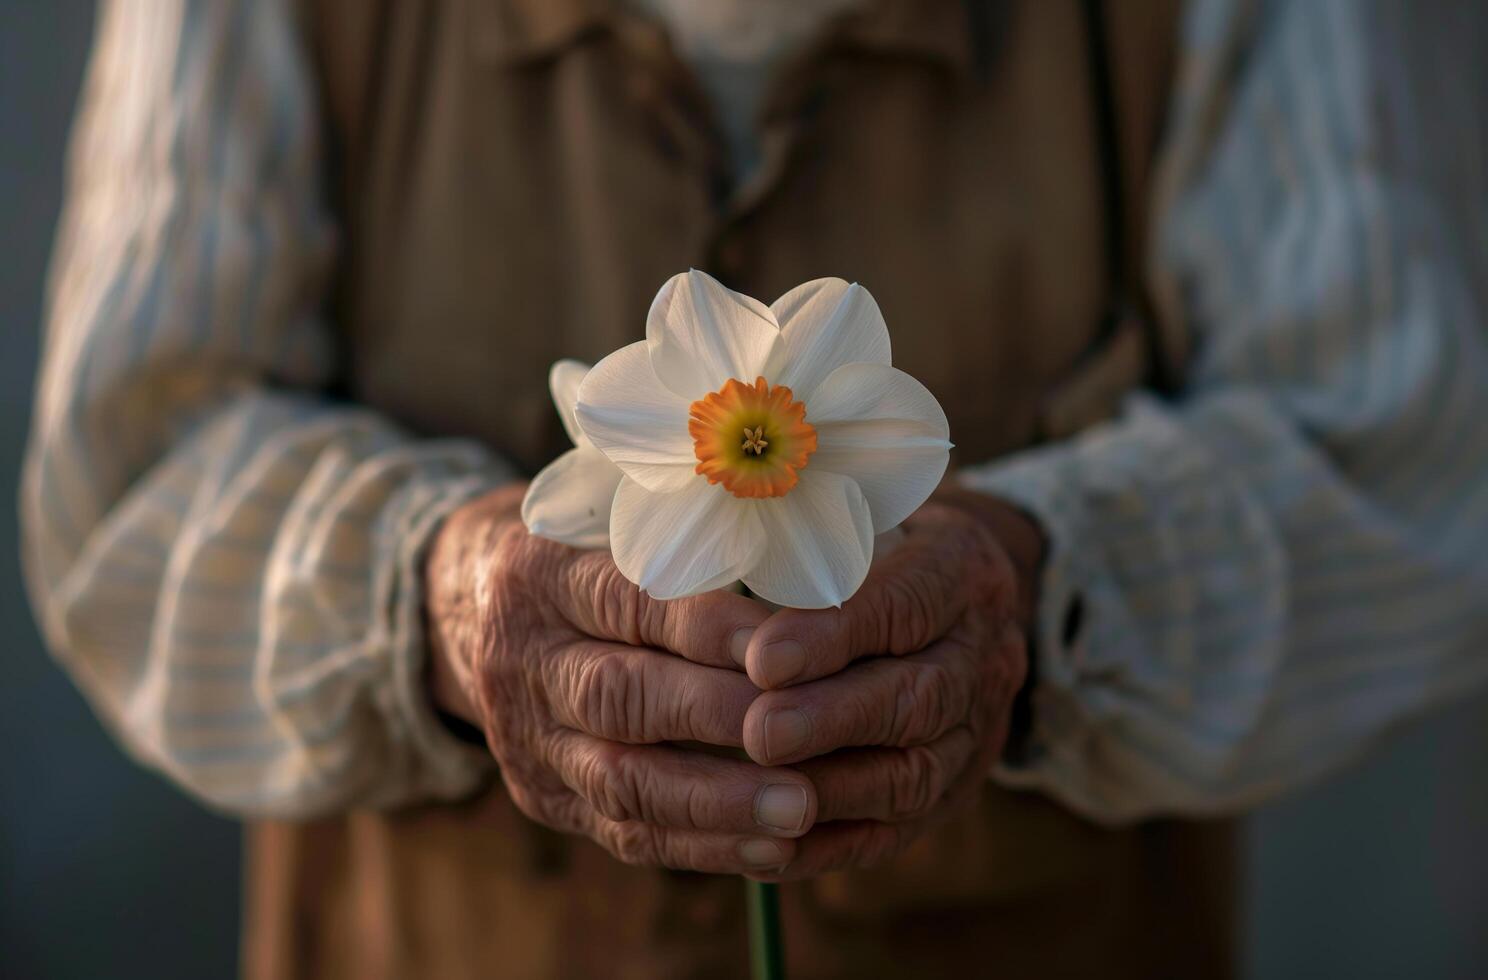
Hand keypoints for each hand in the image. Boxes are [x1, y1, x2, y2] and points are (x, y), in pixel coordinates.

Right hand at [425, 485, 816, 874]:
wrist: (471, 607)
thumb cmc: (586, 550)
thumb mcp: (608, 519)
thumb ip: (684, 537)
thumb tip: (799, 561)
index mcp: (540, 573)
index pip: (628, 601)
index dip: (708, 628)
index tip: (783, 650)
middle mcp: (523, 659)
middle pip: (621, 696)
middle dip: (718, 720)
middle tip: (803, 738)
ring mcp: (526, 737)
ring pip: (621, 780)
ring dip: (717, 802)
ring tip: (800, 810)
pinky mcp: (542, 796)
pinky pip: (625, 832)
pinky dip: (703, 846)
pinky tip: (773, 849)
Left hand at [735, 489, 1042, 880]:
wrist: (958, 601)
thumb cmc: (875, 549)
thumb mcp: (856, 521)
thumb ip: (805, 546)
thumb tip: (710, 572)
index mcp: (961, 568)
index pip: (906, 602)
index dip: (835, 635)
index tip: (762, 658)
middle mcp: (984, 651)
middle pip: (919, 696)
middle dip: (833, 719)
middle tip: (758, 733)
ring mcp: (979, 728)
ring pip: (917, 772)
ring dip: (834, 788)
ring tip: (762, 790)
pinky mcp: (956, 790)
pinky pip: (900, 829)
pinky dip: (832, 844)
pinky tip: (769, 845)